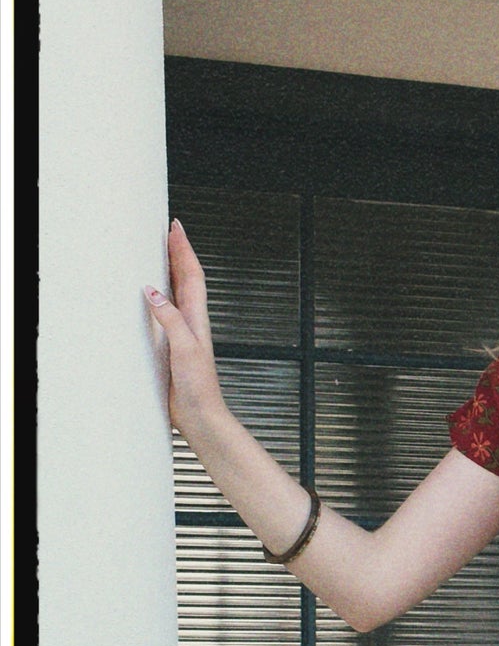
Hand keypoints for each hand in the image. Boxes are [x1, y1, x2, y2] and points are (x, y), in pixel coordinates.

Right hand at [143, 219, 225, 435]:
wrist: (201, 417)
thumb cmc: (200, 388)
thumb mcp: (184, 349)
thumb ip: (171, 319)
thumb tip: (153, 291)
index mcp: (196, 319)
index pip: (191, 275)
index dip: (184, 250)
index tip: (176, 227)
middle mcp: (191, 323)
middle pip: (185, 279)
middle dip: (177, 253)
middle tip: (167, 231)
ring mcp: (182, 334)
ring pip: (176, 294)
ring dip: (169, 272)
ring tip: (160, 253)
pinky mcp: (172, 347)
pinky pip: (165, 313)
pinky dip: (158, 298)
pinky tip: (150, 298)